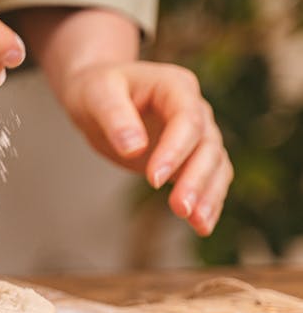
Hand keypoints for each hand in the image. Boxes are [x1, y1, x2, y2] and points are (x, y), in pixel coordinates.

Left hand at [14, 6, 232, 237]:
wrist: (101, 97)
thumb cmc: (98, 90)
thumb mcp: (97, 94)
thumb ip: (114, 117)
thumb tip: (133, 148)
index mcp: (175, 86)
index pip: (187, 119)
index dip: (175, 150)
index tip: (153, 180)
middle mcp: (196, 108)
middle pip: (207, 145)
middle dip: (196, 179)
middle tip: (180, 209)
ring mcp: (198, 133)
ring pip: (215, 164)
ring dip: (209, 195)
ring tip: (199, 225)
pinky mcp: (192, 156)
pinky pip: (210, 178)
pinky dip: (208, 201)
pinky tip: (201, 226)